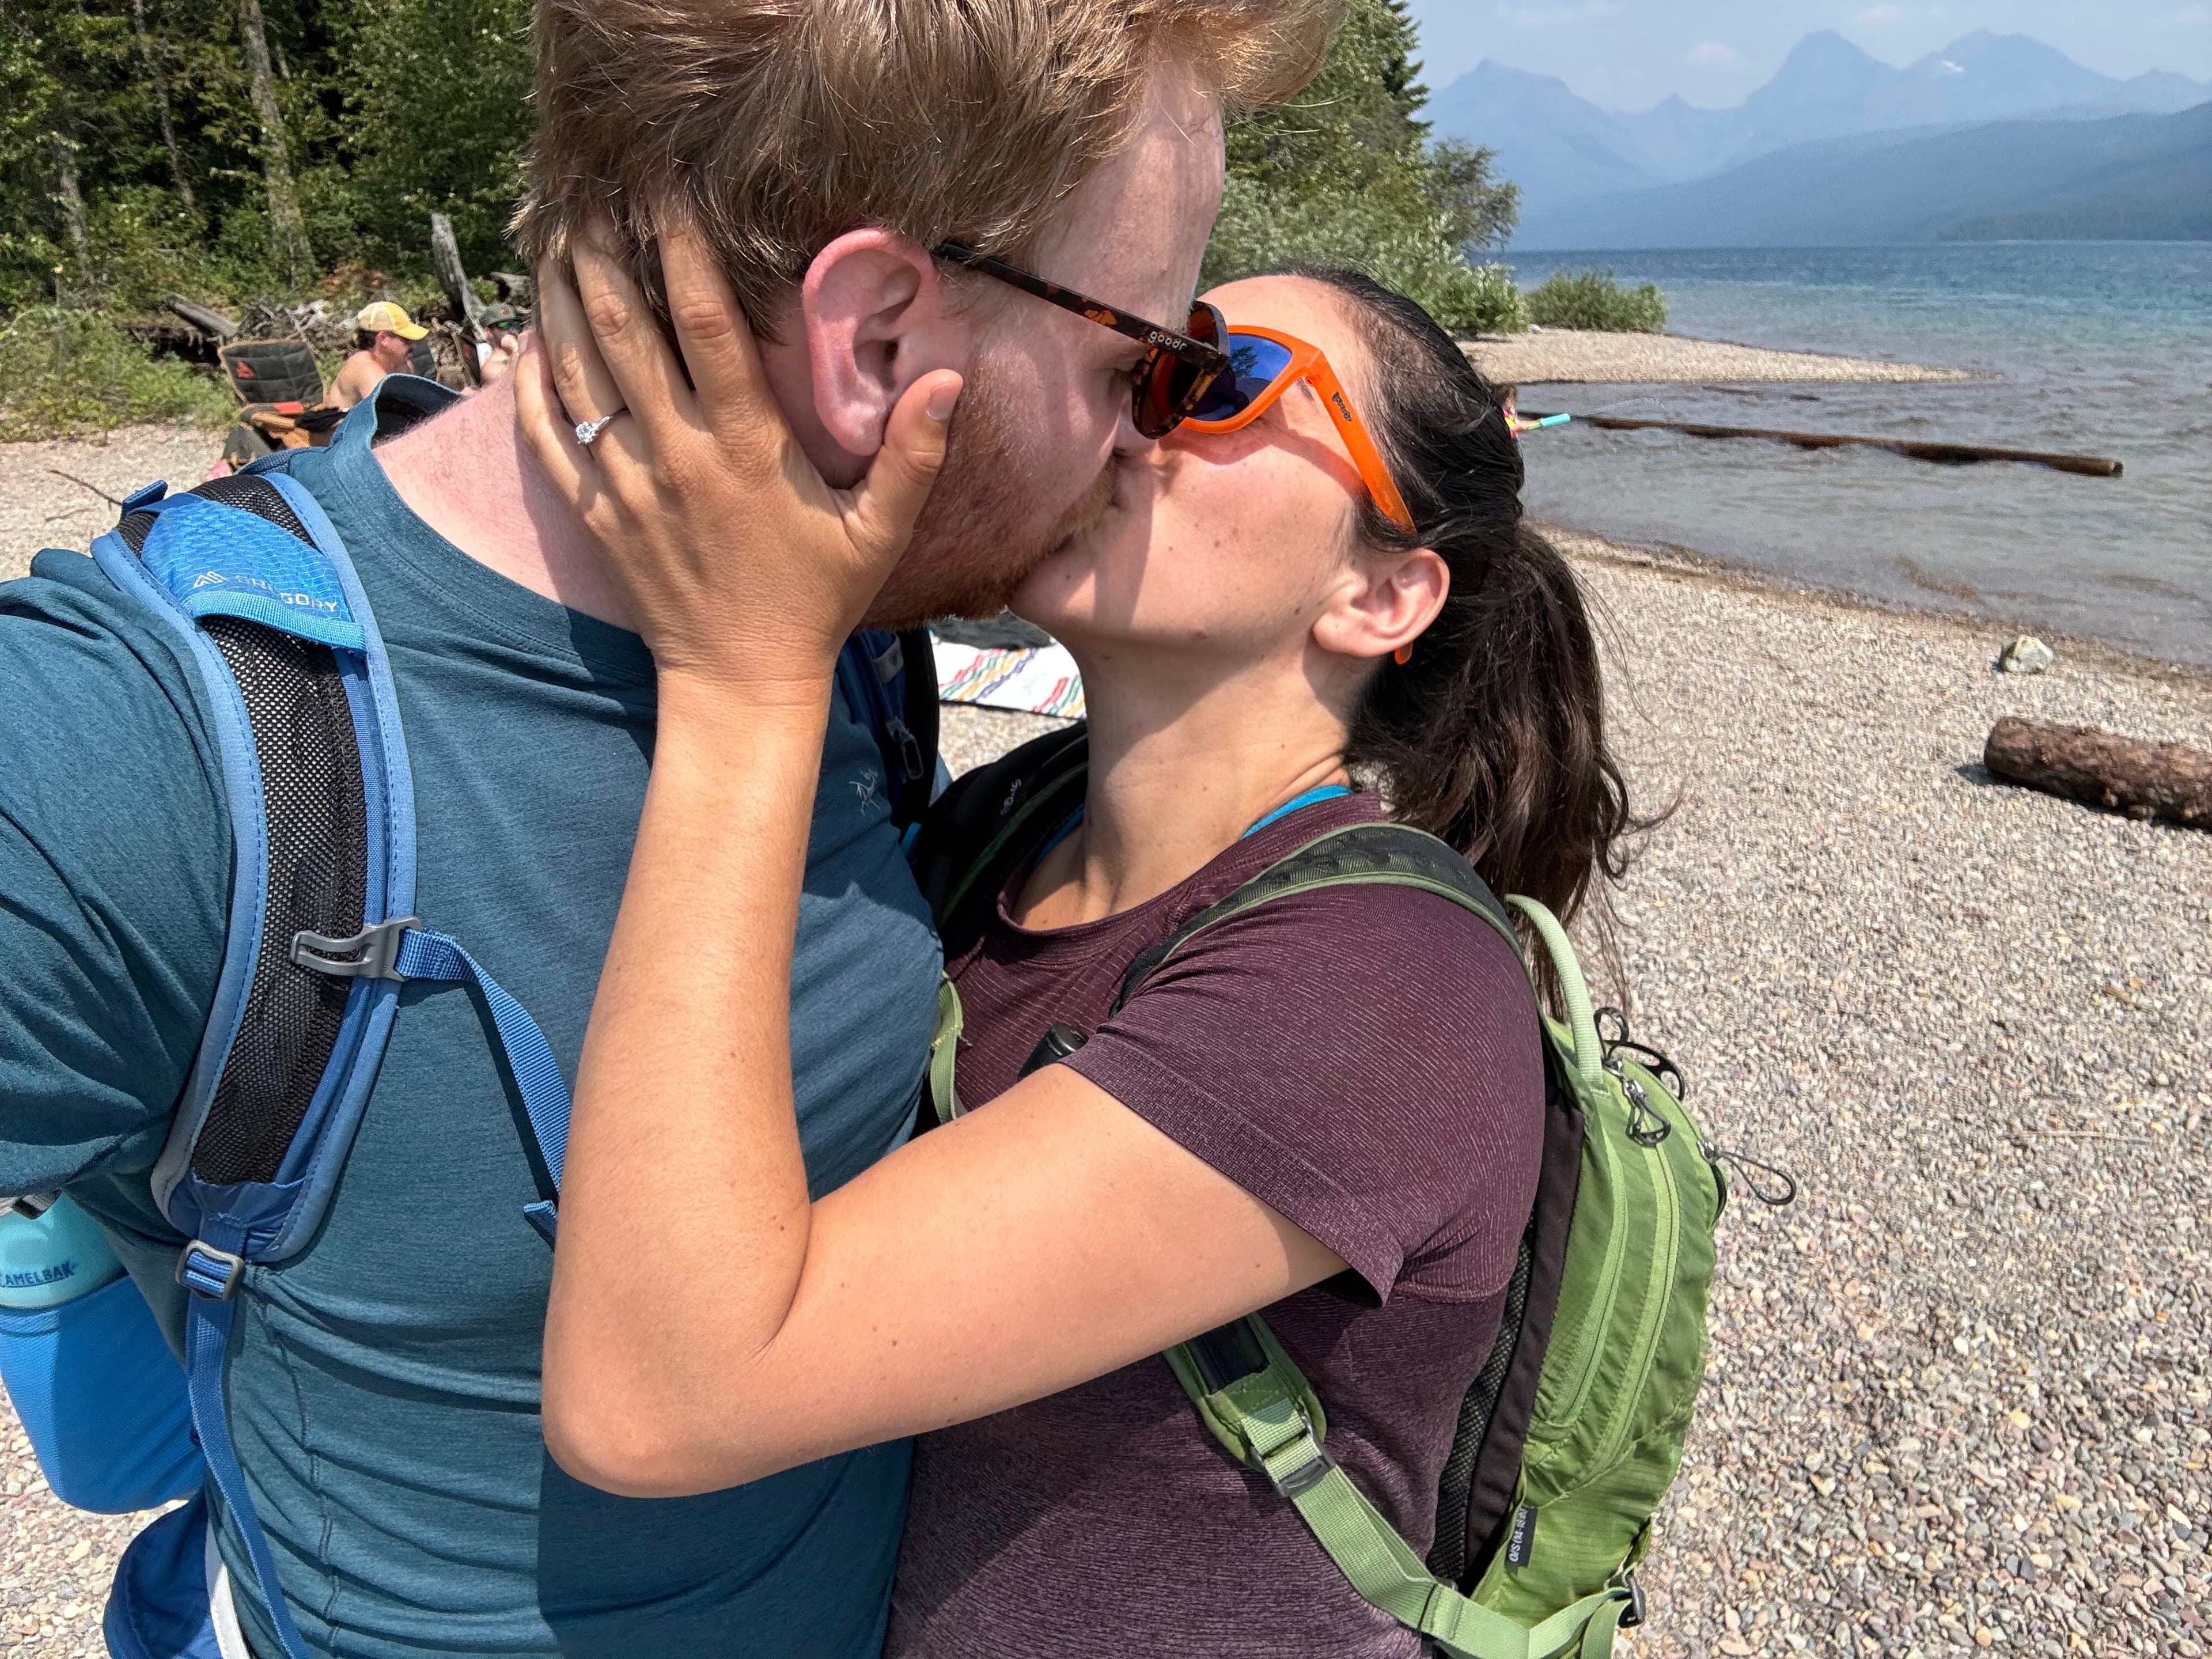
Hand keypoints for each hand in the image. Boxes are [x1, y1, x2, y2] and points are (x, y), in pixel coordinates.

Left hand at [516, 218, 960, 700]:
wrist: (743, 682)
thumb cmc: (815, 602)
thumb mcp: (879, 532)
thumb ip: (912, 454)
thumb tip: (947, 378)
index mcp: (747, 447)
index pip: (707, 326)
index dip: (684, 252)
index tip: (667, 195)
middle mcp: (678, 455)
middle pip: (627, 333)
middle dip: (605, 257)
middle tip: (589, 201)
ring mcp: (627, 485)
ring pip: (579, 375)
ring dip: (561, 303)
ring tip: (554, 245)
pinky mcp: (595, 516)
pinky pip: (548, 439)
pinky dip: (530, 388)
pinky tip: (525, 343)